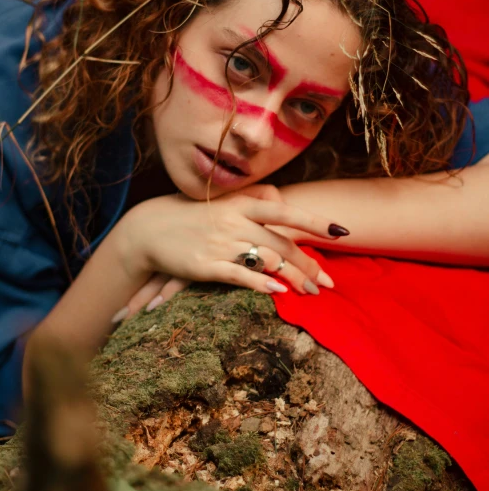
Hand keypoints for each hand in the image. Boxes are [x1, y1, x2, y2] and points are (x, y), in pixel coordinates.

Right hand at [119, 188, 344, 305]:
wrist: (149, 228)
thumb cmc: (192, 215)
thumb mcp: (223, 201)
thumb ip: (252, 199)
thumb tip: (281, 197)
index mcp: (241, 204)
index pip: (285, 212)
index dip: (315, 222)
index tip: (341, 232)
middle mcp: (235, 221)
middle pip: (282, 243)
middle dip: (308, 265)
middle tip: (326, 283)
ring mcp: (221, 243)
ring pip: (266, 261)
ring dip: (292, 279)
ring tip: (309, 293)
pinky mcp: (206, 264)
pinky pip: (240, 275)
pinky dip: (261, 285)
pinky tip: (278, 293)